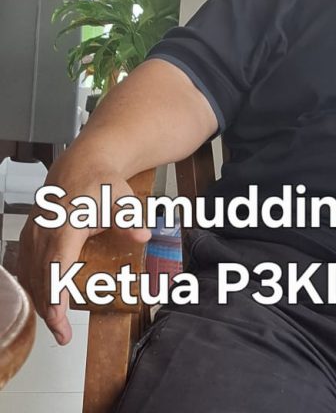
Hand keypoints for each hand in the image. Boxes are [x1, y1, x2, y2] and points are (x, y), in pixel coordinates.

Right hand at [17, 158, 150, 345]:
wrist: (80, 166)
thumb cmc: (101, 184)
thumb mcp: (121, 198)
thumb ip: (129, 220)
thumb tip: (143, 236)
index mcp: (65, 225)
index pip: (57, 265)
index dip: (55, 293)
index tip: (58, 318)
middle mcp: (44, 232)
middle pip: (41, 278)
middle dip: (50, 310)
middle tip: (63, 336)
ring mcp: (33, 234)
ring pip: (30, 276)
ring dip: (41, 302)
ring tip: (57, 326)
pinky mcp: (29, 237)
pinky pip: (25, 268)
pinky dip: (33, 287)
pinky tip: (43, 302)